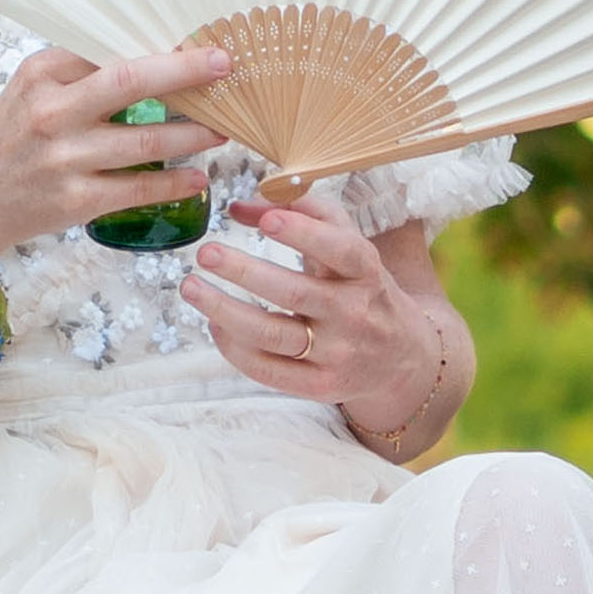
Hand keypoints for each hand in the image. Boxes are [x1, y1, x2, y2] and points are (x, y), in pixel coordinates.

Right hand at [0, 45, 225, 289]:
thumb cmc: (4, 141)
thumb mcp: (27, 92)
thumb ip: (76, 74)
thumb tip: (150, 56)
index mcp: (40, 74)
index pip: (110, 51)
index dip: (160, 47)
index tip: (199, 41)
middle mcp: (51, 112)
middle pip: (133, 82)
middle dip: (187, 71)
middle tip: (227, 65)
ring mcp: (64, 159)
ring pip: (148, 139)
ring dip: (195, 134)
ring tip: (222, 130)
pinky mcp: (75, 201)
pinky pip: (140, 187)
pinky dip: (176, 182)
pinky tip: (197, 177)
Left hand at [194, 197, 451, 434]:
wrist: (401, 358)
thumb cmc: (361, 287)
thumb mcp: (348, 244)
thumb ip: (301, 213)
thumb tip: (238, 207)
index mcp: (365, 271)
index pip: (340, 250)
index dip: (305, 234)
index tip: (267, 222)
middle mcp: (354, 313)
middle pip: (295, 294)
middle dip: (245, 272)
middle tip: (206, 252)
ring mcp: (337, 354)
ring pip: (273, 334)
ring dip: (225, 311)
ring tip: (191, 287)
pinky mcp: (320, 386)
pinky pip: (268, 370)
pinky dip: (234, 347)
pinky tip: (214, 324)